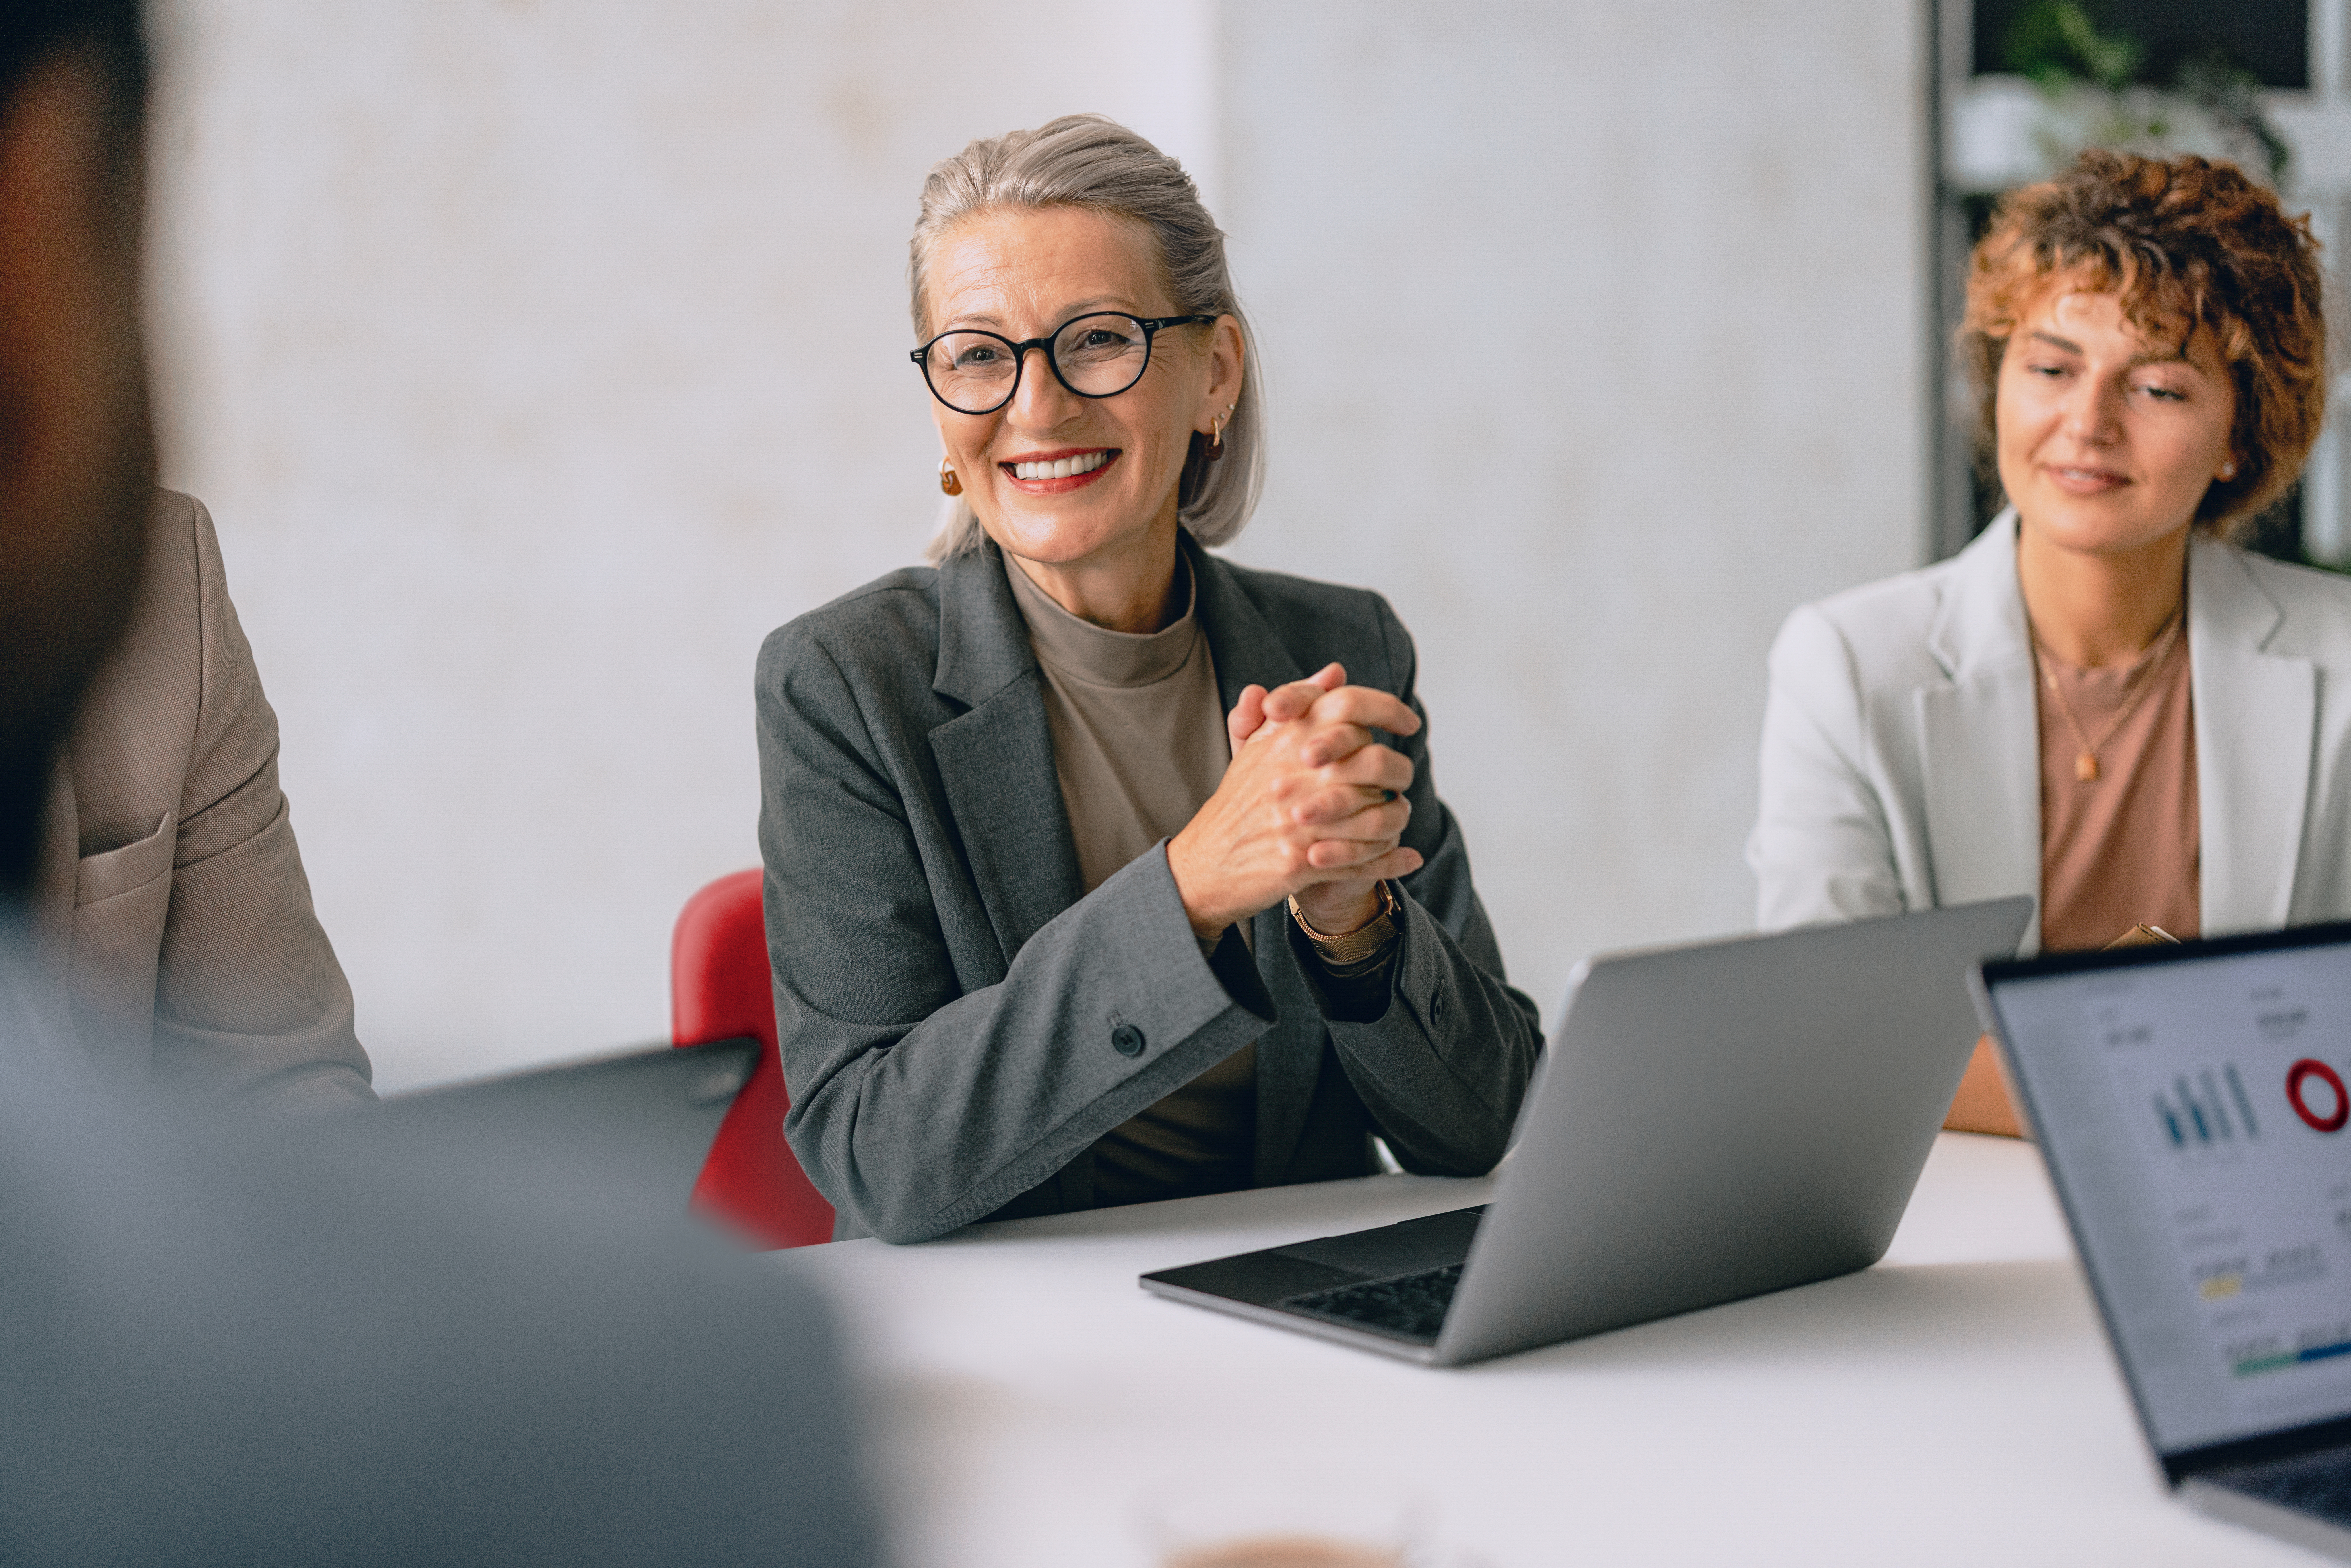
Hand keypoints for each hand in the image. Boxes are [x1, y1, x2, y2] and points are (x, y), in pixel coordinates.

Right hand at [1168, 665, 1422, 937]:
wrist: (1204, 864)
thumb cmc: (1238, 803)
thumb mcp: (1259, 746)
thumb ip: (1297, 705)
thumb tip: (1334, 672)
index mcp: (1284, 742)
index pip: (1348, 708)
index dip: (1389, 709)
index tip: (1409, 721)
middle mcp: (1292, 777)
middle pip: (1373, 760)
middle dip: (1400, 769)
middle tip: (1404, 775)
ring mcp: (1297, 822)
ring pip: (1376, 813)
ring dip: (1397, 815)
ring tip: (1400, 813)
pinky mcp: (1301, 863)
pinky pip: (1363, 861)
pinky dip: (1391, 860)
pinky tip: (1408, 856)